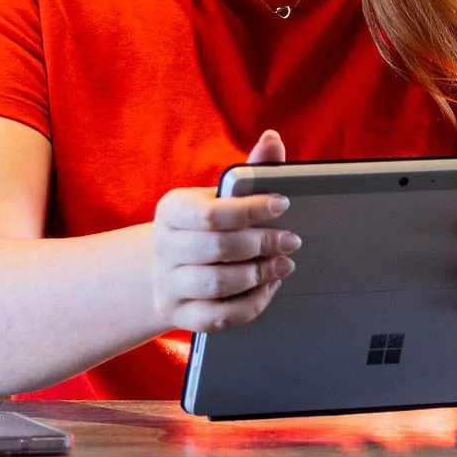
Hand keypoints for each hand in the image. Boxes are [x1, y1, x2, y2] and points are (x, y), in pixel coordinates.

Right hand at [151, 129, 297, 333]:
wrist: (167, 267)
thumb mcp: (219, 196)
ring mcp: (168, 285)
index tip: (283, 204)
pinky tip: (267, 288)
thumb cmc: (204, 225)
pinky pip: (217, 318)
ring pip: (217, 285)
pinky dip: (249, 305)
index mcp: (172, 209)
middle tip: (292, 241)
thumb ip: (249, 171)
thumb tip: (273, 138)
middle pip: (217, 249)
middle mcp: (164, 246)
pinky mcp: (178, 316)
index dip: (251, 210)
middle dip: (262, 244)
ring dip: (258, 275)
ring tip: (284, 264)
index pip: (212, 213)